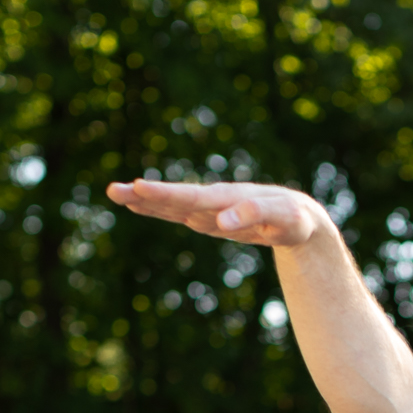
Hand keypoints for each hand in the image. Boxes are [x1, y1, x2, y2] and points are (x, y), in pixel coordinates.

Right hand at [103, 179, 326, 247]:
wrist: (297, 216)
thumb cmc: (293, 217)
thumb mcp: (283, 219)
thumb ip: (255, 216)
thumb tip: (222, 223)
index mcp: (230, 199)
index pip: (194, 197)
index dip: (168, 195)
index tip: (142, 189)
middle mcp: (215, 201)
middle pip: (177, 198)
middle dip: (148, 196)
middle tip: (115, 189)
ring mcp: (209, 209)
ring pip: (173, 205)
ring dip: (146, 201)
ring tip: (116, 192)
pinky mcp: (208, 218)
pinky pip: (178, 212)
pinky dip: (158, 209)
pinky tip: (137, 204)